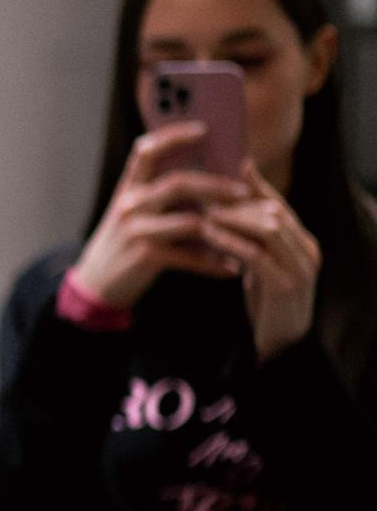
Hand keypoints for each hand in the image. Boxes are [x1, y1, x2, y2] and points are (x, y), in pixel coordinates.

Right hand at [73, 124, 250, 308]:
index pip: (147, 151)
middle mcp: (130, 205)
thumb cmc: (124, 244)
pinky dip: (213, 263)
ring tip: (247, 228)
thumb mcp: (133, 213)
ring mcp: (136, 231)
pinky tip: (231, 267)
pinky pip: (189, 256)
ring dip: (224, 224)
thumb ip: (159, 195)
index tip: (203, 129)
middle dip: (216, 185)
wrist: (95, 283)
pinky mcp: (145, 257)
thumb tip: (209, 177)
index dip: (173, 136)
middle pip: (178, 184)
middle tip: (244, 190)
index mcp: (129, 189)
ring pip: (189, 220)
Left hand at [194, 164, 322, 361]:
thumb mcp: (260, 265)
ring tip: (203, 212)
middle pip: (274, 211)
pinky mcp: (286, 286)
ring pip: (269, 228)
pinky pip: (258, 255)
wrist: (279, 344)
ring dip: (234, 218)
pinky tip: (209, 235)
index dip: (256, 185)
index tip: (232, 165)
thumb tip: (225, 211)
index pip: (279, 204)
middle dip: (238, 201)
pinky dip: (233, 241)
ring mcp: (301, 267)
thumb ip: (251, 240)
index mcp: (302, 242)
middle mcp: (307, 250)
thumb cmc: (266, 302)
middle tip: (205, 192)